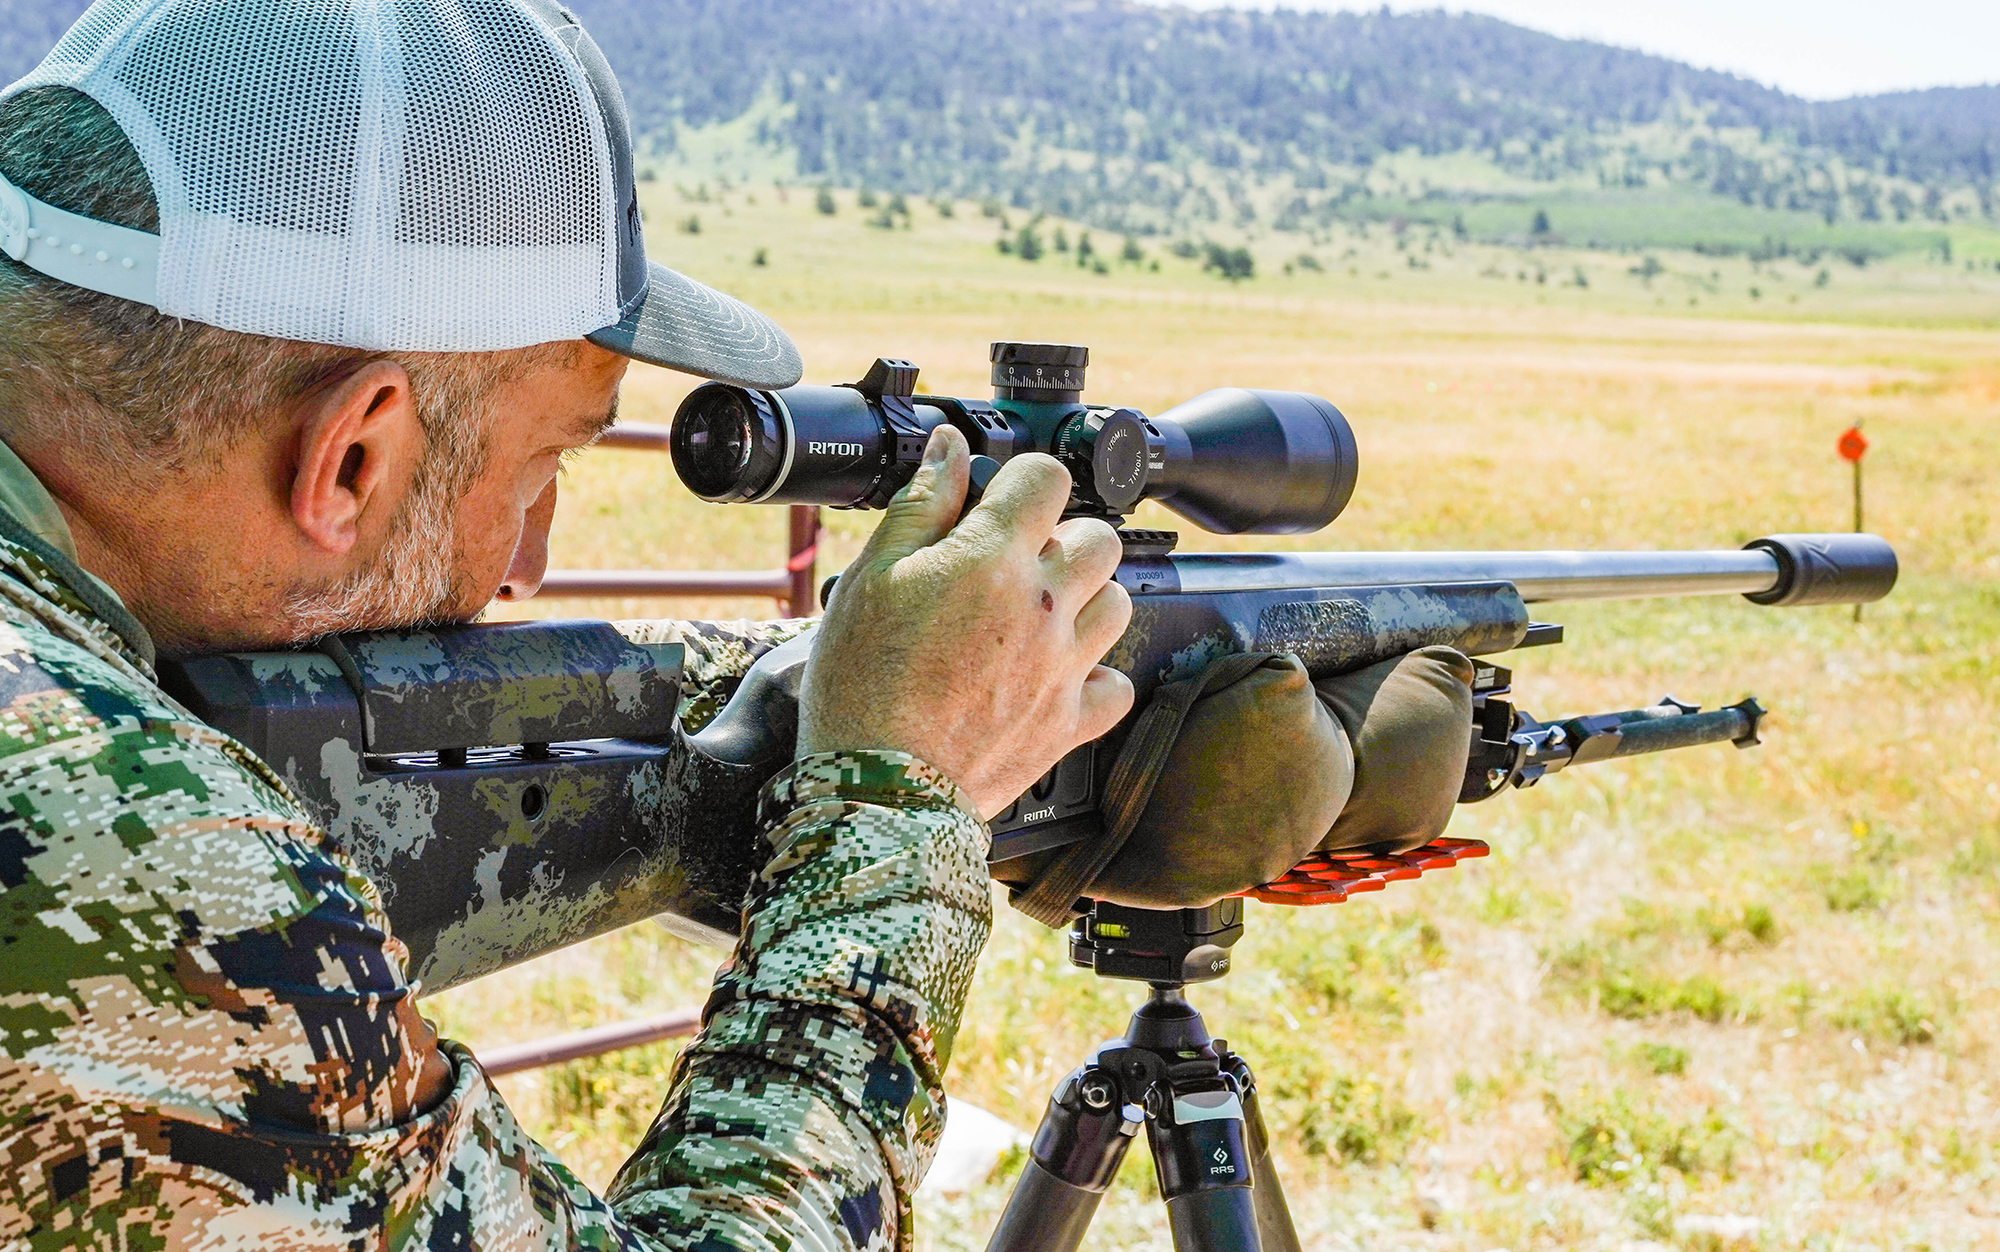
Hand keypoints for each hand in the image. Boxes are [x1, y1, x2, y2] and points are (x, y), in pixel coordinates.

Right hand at [798, 425, 1134, 817]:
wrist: (880, 787)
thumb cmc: (864, 684)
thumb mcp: (872, 578)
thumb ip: (920, 506)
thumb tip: (949, 449)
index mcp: (993, 558)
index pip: (1046, 478)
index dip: (1021, 482)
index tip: (1000, 502)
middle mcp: (1044, 605)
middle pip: (1099, 537)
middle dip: (1062, 538)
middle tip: (1015, 564)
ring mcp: (1064, 666)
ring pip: (1118, 603)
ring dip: (1084, 598)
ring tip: (1036, 616)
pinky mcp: (1071, 722)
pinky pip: (1116, 684)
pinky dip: (1095, 676)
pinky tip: (1054, 675)